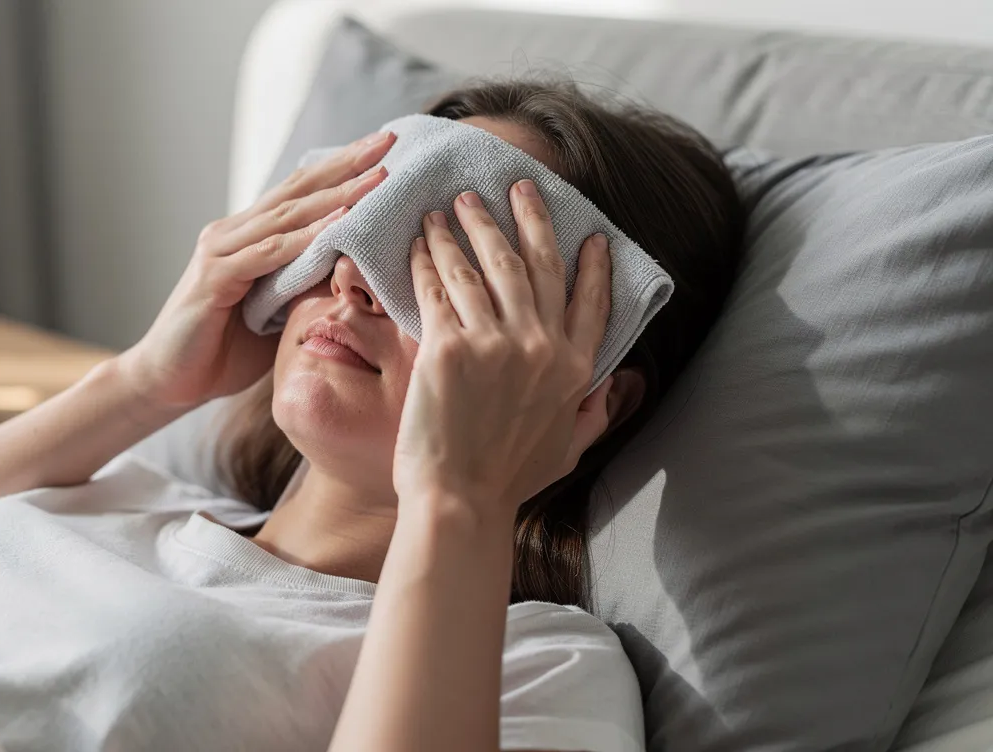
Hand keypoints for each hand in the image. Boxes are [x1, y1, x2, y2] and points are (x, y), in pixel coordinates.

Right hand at [118, 131, 394, 408]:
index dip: (342, 169)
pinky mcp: (215, 277)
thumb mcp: (278, 316)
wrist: (167, 382)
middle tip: (389, 138)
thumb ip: (307, 289)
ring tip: (378, 176)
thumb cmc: (221, 352)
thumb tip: (354, 273)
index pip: (301, 192)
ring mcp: (221, 250)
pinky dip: (307, 237)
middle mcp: (232, 233)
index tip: (385, 148)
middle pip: (298, 189)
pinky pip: (270, 253)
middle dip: (346, 163)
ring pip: (289, 215)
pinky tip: (340, 222)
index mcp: (248, 236)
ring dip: (337, 194)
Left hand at [393, 180, 613, 521]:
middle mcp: (541, 347)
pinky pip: (438, 288)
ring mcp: (495, 344)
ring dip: (466, 229)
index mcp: (574, 369)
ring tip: (453, 205)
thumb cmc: (509, 483)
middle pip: (534, 265)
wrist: (459, 503)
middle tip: (511, 187)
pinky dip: (427, 260)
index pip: (590, 301)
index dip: (590, 264)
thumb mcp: (569, 448)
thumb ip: (595, 411)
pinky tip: (420, 241)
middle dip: (523, 218)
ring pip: (482, 266)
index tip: (588, 233)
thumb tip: (617, 383)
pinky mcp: (448, 347)